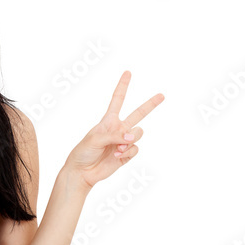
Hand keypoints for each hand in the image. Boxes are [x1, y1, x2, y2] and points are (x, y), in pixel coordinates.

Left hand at [66, 71, 163, 188]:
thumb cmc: (84, 151)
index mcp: (108, 120)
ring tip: (117, 148)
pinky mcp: (127, 154)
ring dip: (129, 140)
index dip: (123, 86)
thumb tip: (131, 137)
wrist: (83, 171)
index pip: (118, 100)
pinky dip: (127, 152)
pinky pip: (135, 149)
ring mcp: (124, 141)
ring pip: (138, 133)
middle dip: (150, 104)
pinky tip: (117, 156)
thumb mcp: (95, 138)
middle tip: (162, 95)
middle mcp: (119, 128)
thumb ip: (115, 135)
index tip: (128, 73)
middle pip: (139, 113)